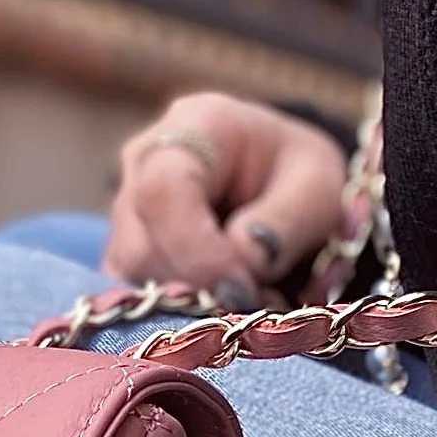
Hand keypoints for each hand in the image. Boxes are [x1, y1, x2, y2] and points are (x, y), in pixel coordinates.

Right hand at [106, 92, 347, 303]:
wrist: (277, 179)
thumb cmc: (298, 176)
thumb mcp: (318, 190)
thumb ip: (284, 225)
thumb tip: (240, 264)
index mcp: (194, 125)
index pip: (162, 191)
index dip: (196, 251)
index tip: (241, 289)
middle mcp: (142, 164)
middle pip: (142, 248)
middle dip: (199, 286)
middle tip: (259, 296)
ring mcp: (122, 213)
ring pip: (132, 281)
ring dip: (190, 302)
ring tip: (244, 295)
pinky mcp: (118, 255)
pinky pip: (131, 298)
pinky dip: (175, 311)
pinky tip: (215, 299)